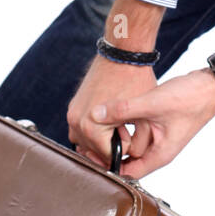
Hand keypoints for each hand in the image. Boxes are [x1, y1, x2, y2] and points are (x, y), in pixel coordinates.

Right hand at [67, 55, 157, 169]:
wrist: (123, 53)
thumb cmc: (136, 82)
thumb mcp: (142, 116)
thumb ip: (137, 142)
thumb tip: (134, 162)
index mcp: (92, 128)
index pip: (107, 158)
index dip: (124, 152)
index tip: (132, 138)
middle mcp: (77, 123)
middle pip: (94, 152)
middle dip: (111, 148)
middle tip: (127, 134)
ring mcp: (72, 114)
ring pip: (85, 142)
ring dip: (101, 142)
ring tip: (119, 129)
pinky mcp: (73, 106)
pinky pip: (81, 129)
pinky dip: (94, 130)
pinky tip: (111, 123)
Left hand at [92, 67, 214, 180]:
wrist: (212, 85)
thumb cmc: (191, 98)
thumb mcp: (153, 103)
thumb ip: (123, 109)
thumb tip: (96, 115)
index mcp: (159, 155)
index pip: (126, 173)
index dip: (106, 167)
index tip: (87, 155)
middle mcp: (158, 150)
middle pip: (125, 160)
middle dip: (106, 152)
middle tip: (84, 141)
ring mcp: (158, 137)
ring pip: (128, 143)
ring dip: (113, 136)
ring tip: (93, 127)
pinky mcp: (157, 124)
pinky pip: (134, 129)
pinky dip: (123, 124)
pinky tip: (110, 114)